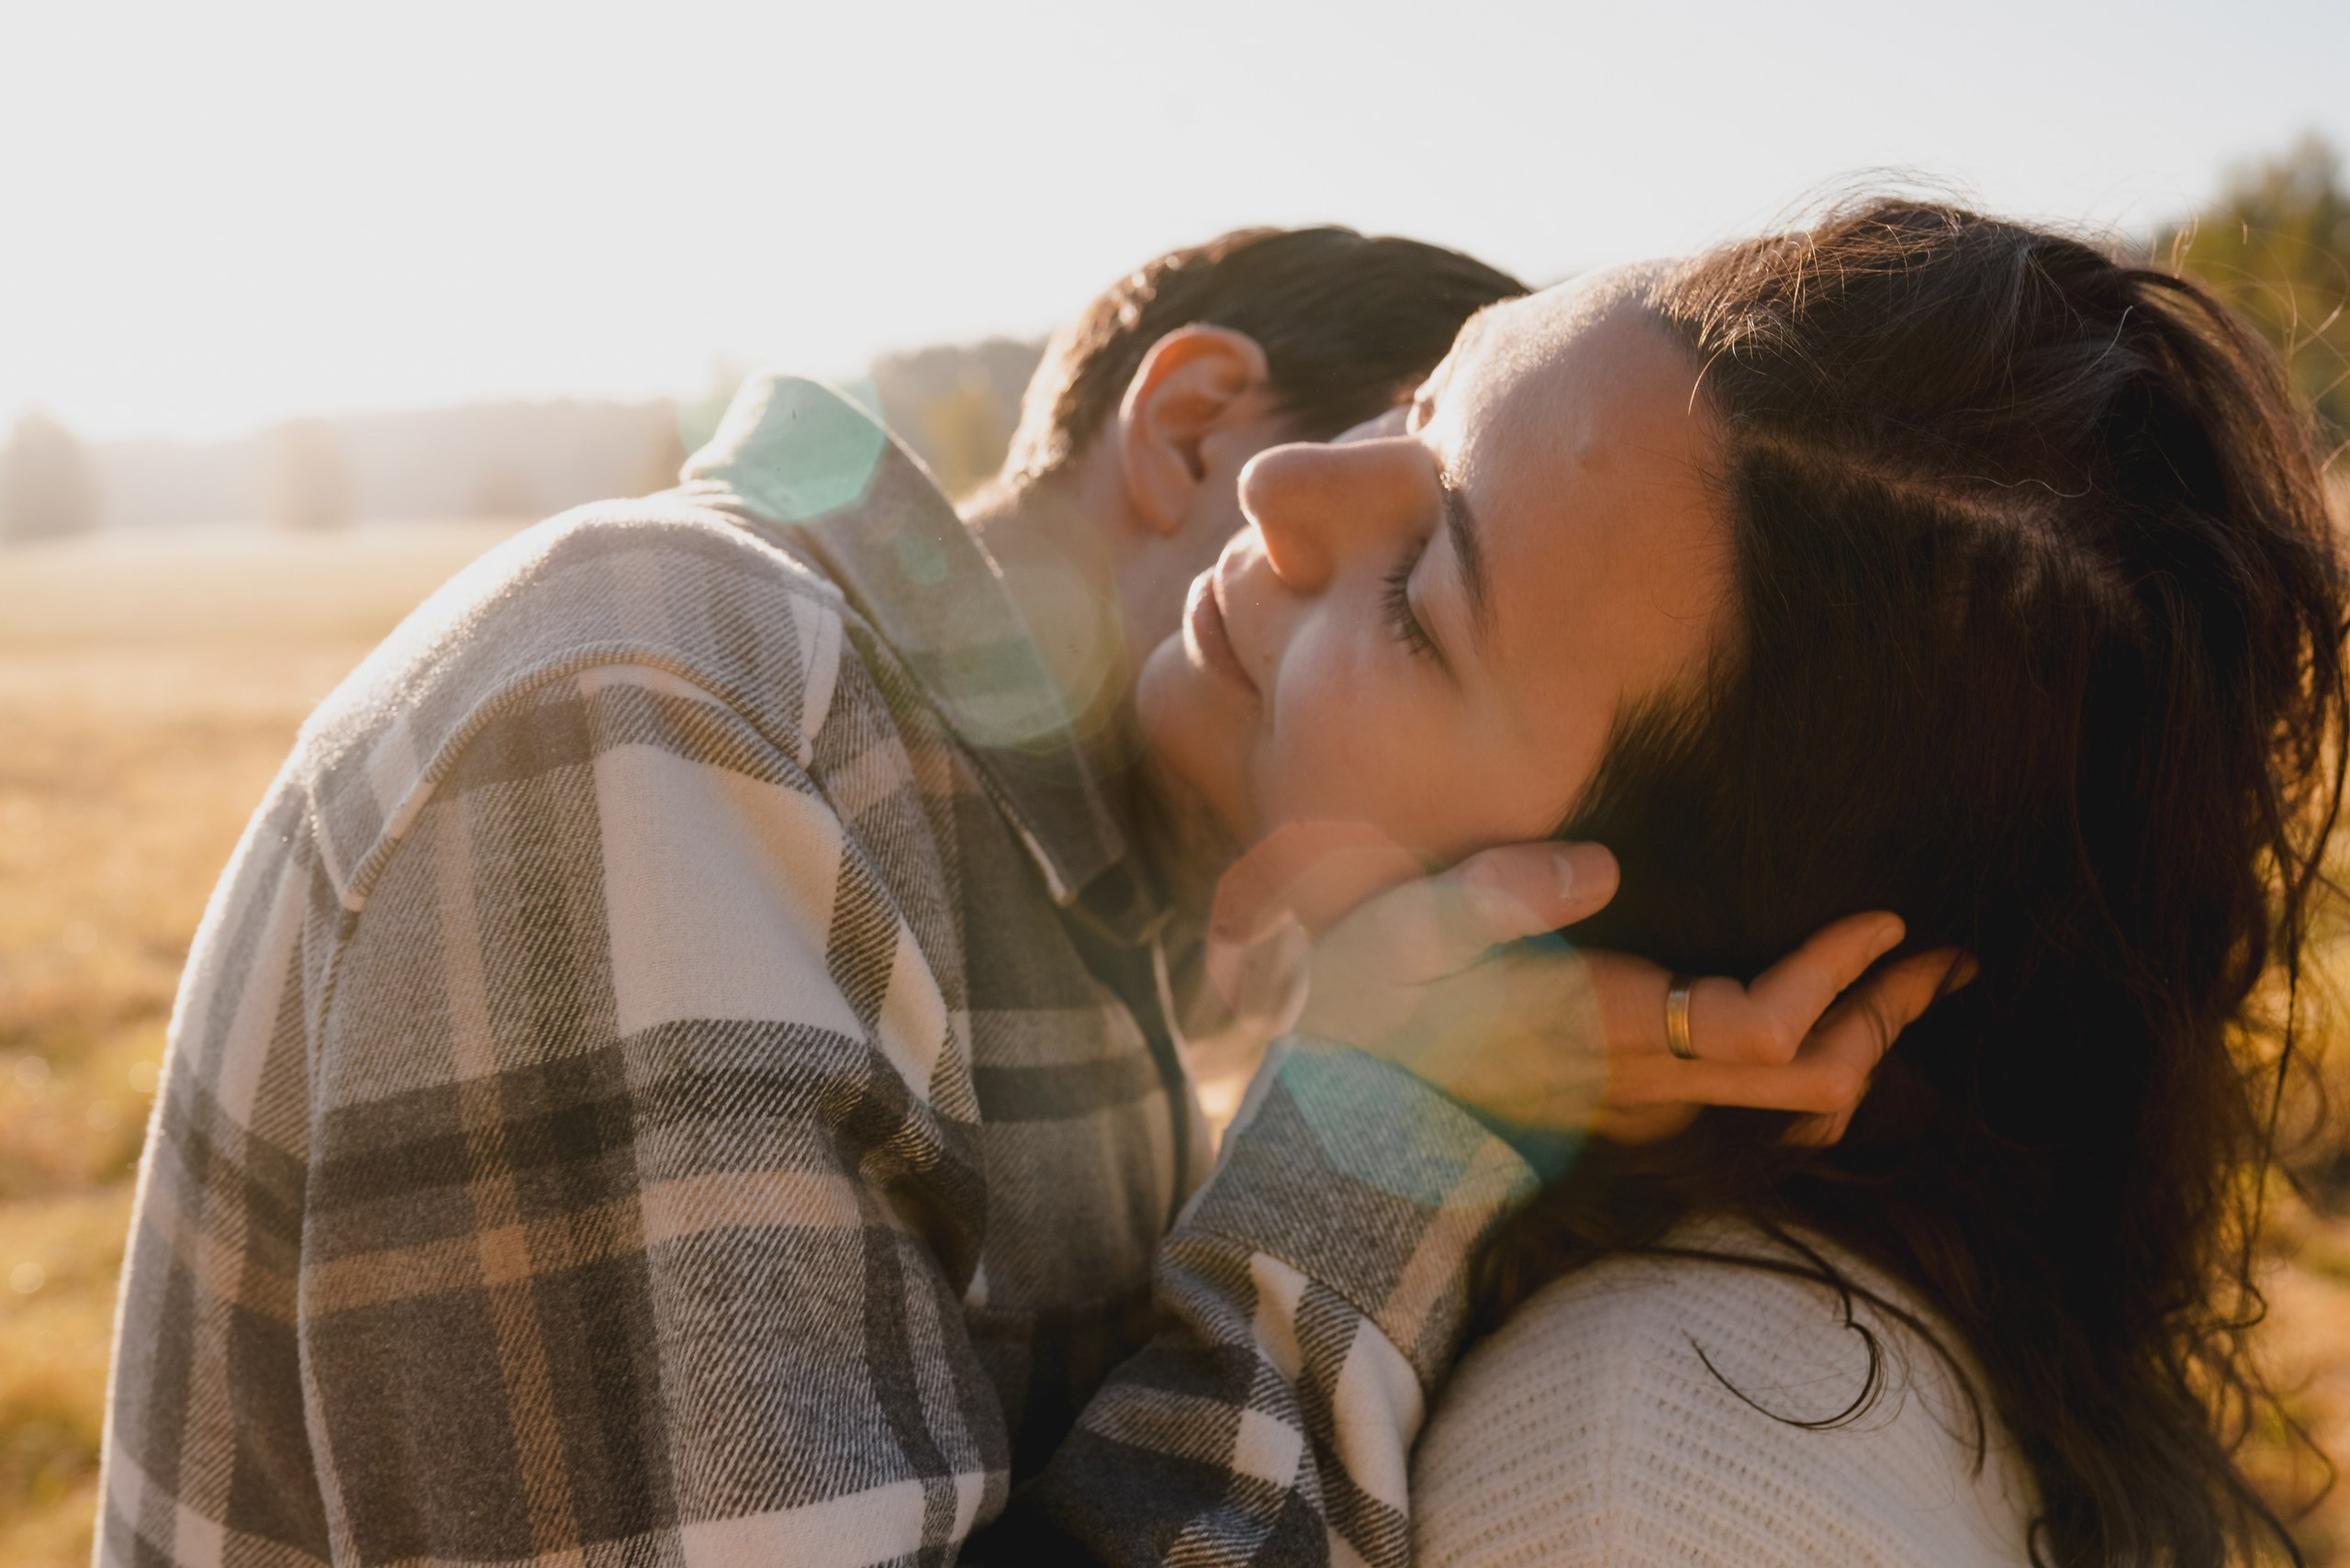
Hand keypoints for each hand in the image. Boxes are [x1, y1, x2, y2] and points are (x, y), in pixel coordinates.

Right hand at [1276, 839, 1966, 1145]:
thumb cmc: (1366, 1016)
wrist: (1334, 1130)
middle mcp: (1641, 1088)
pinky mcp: (1631, 1127)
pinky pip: (1757, 1120)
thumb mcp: (1405, 934)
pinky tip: (1823, 1034)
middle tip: (1948, 956)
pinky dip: (1812, 1080)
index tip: (1886, 917)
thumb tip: (1599, 863)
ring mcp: (1642, 1119)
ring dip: (1863, 1052)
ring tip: (1906, 990)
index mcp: (1602, 1029)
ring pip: (1794, 1113)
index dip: (1835, 977)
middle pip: (1810, 1080)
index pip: (1761, 1026)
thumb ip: (1499, 892)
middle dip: (1888, 1016)